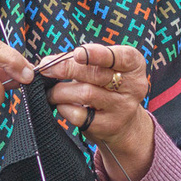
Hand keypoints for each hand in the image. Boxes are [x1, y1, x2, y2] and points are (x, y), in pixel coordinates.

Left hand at [40, 40, 157, 180]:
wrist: (124, 124)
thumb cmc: (107, 87)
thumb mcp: (105, 69)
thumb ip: (82, 61)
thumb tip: (48, 63)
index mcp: (134, 66)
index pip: (122, 57)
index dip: (98, 54)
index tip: (77, 53)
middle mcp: (133, 87)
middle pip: (97, 74)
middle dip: (66, 69)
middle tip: (46, 68)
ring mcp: (122, 108)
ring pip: (86, 94)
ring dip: (60, 91)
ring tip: (50, 91)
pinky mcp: (108, 126)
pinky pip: (79, 115)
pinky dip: (64, 108)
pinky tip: (61, 105)